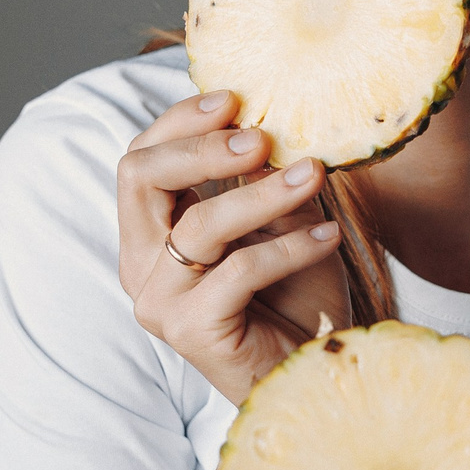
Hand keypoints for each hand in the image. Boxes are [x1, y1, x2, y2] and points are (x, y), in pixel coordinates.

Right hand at [117, 90, 350, 400]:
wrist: (313, 370)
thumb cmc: (294, 297)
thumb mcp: (276, 221)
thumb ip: (258, 177)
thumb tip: (266, 116)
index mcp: (150, 233)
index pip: (140, 160)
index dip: (179, 122)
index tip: (233, 98)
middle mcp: (141, 265)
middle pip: (140, 178)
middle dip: (201, 147)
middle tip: (261, 137)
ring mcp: (160, 301)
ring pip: (198, 225)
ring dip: (263, 195)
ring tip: (315, 175)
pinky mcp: (191, 331)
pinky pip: (239, 271)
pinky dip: (291, 247)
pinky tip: (329, 235)